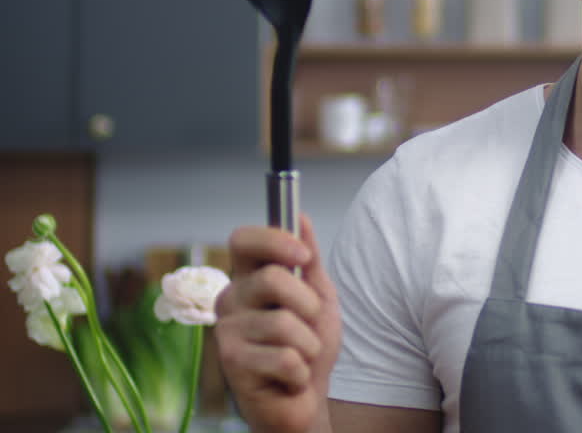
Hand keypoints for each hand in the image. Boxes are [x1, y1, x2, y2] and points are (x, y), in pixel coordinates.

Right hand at [214, 214, 340, 432]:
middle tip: (309, 323)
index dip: (273, 240)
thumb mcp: (319, 296)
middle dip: (308, 304)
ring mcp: (227, 332)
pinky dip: (301, 371)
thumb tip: (300, 217)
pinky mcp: (232, 364)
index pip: (243, 240)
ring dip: (309, 344)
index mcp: (249, 278)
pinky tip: (290, 377)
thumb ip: (309, 260)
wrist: (305, 399)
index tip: (303, 256)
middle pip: (272, 278)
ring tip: (299, 355)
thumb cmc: (308, 346)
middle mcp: (231, 299)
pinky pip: (286, 357)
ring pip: (284, 323)